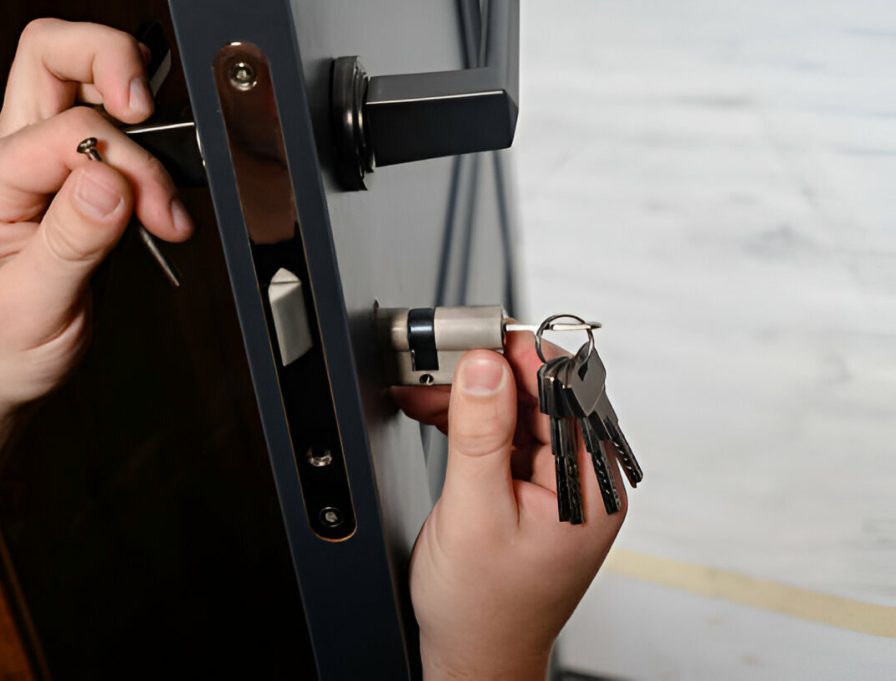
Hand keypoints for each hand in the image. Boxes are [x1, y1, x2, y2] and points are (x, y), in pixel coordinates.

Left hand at [0, 19, 193, 431]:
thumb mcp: (31, 302)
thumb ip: (72, 238)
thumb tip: (110, 179)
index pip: (71, 128)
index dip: (126, 161)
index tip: (154, 211)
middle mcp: (12, 160)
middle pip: (54, 56)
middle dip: (113, 63)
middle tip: (151, 109)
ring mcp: (41, 168)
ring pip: (86, 87)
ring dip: (142, 125)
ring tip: (166, 200)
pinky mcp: (72, 186)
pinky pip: (115, 141)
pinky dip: (151, 163)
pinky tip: (160, 210)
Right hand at [392, 332, 627, 679]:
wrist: (472, 654)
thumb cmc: (484, 609)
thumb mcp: (475, 513)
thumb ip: (480, 434)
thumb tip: (483, 367)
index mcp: (592, 489)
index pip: (571, 395)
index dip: (527, 358)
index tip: (483, 337)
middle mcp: (582, 481)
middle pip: (543, 397)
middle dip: (489, 374)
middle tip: (442, 361)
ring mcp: (555, 484)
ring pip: (517, 411)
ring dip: (472, 395)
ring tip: (427, 389)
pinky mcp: (527, 487)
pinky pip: (501, 434)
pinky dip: (468, 419)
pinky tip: (438, 411)